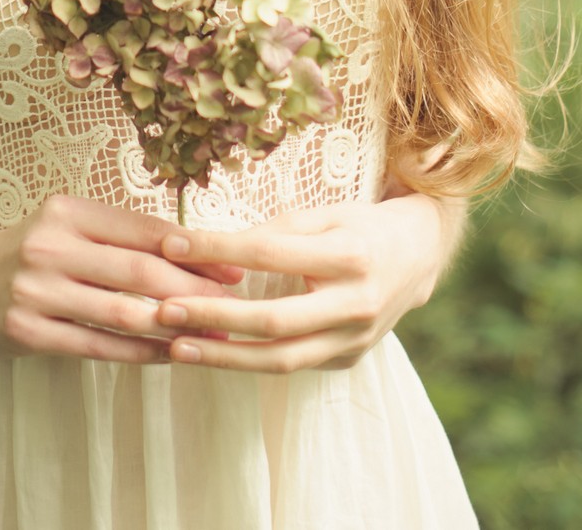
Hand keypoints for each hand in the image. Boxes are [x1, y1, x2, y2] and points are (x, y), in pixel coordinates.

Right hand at [0, 193, 246, 363]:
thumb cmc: (37, 250)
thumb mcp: (72, 225)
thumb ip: (123, 235)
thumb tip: (197, 251)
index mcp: (68, 212)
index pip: (142, 230)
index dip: (193, 251)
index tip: (231, 269)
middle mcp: (50, 247)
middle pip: (138, 271)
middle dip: (192, 290)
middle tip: (231, 306)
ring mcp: (36, 291)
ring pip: (121, 313)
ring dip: (172, 327)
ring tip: (209, 336)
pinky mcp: (28, 332)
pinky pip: (97, 346)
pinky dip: (139, 353)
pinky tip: (168, 354)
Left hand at [152, 194, 452, 372]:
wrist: (417, 256)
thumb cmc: (358, 226)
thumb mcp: (321, 214)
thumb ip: (273, 233)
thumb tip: (213, 248)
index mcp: (349, 256)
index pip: (269, 254)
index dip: (218, 251)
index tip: (172, 245)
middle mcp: (356, 304)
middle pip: (274, 321)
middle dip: (214, 317)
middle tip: (164, 311)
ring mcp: (354, 340)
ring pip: (280, 359)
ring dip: (224, 356)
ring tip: (176, 347)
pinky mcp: (348, 360)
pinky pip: (291, 367)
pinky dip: (248, 361)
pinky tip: (212, 352)